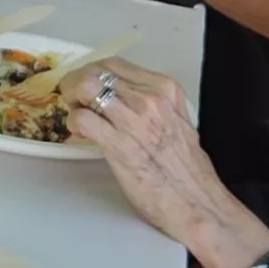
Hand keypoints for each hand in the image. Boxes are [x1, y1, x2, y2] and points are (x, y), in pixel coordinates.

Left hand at [63, 60, 258, 265]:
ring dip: (72, 101)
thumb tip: (122, 100)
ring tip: (77, 115)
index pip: (113, 64)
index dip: (92, 73)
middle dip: (76, 84)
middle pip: (95, 72)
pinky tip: (81, 133)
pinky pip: (82, 119)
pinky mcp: (119, 145)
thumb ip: (154, 106)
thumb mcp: (178, 122)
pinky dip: (74, 123)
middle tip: (75, 102)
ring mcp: (134, 120)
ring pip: (85, 88)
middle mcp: (150, 99)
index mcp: (165, 90)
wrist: (197, 203)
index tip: (87, 88)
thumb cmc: (188, 170)